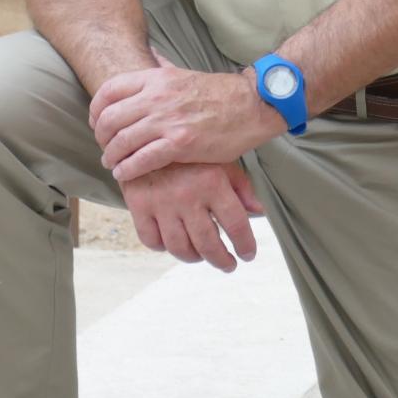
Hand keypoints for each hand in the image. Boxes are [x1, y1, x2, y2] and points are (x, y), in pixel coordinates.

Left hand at [90, 63, 283, 182]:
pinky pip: (142, 159)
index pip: (108, 91)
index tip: (98, 124)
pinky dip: (128, 169)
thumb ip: (162, 67)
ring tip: (113, 163)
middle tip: (105, 148)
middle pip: (109, 119)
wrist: (251, 105)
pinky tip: (126, 173)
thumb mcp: (183, 74)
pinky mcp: (180, 143)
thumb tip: (150, 55)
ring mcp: (168, 120)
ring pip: (122, 141)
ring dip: (111, 156)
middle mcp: (157, 97)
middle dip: (101, 137)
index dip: (96, 111)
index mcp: (156, 79)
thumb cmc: (219, 94)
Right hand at [122, 161, 263, 272]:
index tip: (248, 255)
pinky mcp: (138, 206)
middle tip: (228, 264)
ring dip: (194, 258)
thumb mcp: (220, 159)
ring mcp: (161, 203)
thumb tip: (258, 212)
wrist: (145, 133)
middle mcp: (188, 195)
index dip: (245, 245)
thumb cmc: (189, 150)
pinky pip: (152, 240)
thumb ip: (240, 186)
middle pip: (208, 244)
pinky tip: (173, 241)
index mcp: (212, 182)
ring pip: (180, 248)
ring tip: (202, 255)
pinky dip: (163, 247)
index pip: (237, 225)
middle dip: (222, 261)